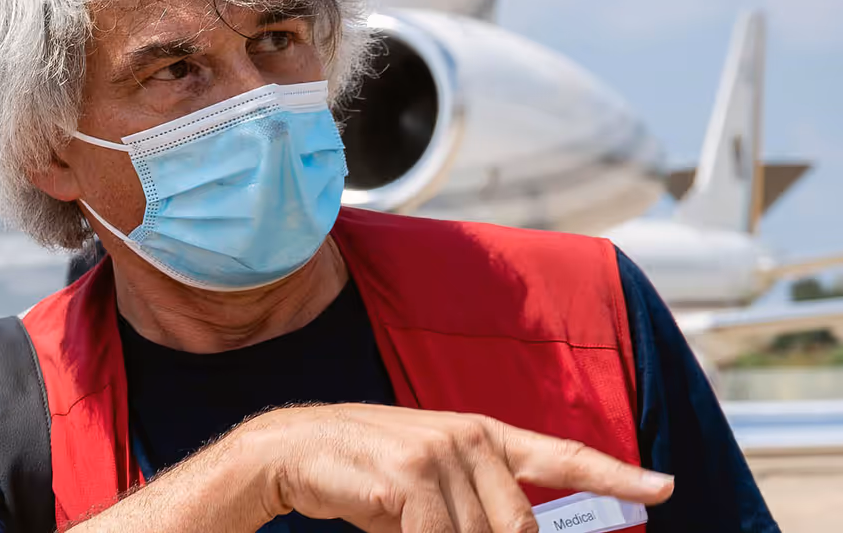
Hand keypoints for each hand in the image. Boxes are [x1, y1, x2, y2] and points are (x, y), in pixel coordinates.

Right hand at [244, 404, 672, 532]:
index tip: (663, 487)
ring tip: (410, 526)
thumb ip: (472, 507)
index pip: (558, 455)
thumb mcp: (426, 484)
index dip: (614, 475)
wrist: (292, 449)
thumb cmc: (362, 475)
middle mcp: (468, 436)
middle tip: (435, 532)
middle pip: (517, 527)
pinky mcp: (410, 476)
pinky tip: (398, 531)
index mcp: (480, 433)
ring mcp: (440, 452)